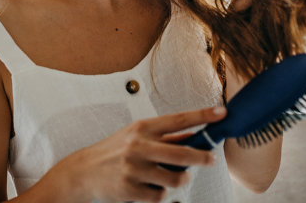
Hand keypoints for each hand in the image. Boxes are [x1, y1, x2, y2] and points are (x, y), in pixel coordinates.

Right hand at [56, 106, 224, 202]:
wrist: (84, 171)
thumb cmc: (114, 150)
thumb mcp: (137, 136)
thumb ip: (165, 137)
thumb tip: (195, 135)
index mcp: (142, 127)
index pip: (179, 119)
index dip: (202, 115)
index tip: (221, 113)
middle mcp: (138, 146)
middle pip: (181, 153)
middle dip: (201, 158)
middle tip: (211, 160)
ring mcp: (134, 168)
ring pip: (174, 178)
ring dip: (178, 180)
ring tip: (171, 177)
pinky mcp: (130, 189)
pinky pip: (159, 196)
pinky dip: (159, 194)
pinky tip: (148, 187)